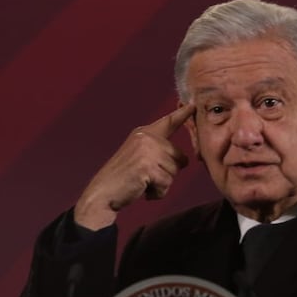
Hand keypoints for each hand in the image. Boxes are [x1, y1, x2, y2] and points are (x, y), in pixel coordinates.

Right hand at [74, 104, 194, 229]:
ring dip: (162, 184)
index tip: (193, 104)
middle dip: (168, 173)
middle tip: (146, 177)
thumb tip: (185, 159)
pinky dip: (158, 192)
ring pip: (175, 171)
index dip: (182, 114)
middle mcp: (146, 138)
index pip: (168, 122)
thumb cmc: (123, 179)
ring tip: (142, 183)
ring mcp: (146, 150)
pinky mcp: (147, 166)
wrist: (103, 192)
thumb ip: (158, 152)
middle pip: (179, 157)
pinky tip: (143, 190)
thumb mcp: (139, 157)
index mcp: (144, 133)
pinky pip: (166, 183)